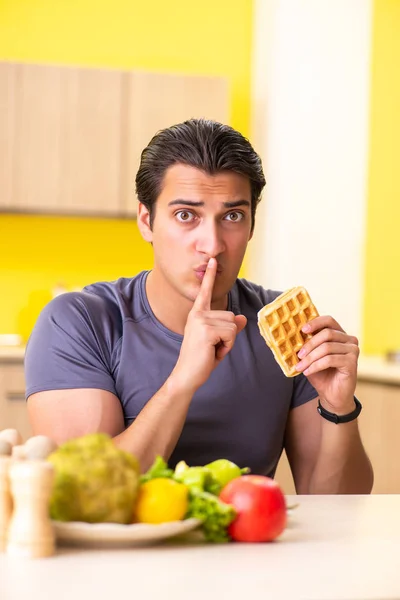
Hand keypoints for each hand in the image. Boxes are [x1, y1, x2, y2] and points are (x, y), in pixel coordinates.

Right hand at [172, 258, 246, 392]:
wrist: (187, 375)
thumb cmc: (201, 359)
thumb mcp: (218, 341)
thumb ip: (229, 328)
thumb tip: (242, 318)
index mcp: (197, 314)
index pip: (205, 292)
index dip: (209, 276)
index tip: (213, 260)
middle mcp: (198, 314)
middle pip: (231, 316)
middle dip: (228, 335)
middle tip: (213, 347)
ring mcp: (201, 321)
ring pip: (232, 325)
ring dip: (228, 342)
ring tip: (212, 350)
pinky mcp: (207, 330)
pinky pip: (230, 334)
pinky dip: (227, 347)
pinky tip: (213, 352)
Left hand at [295, 316, 358, 414]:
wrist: (332, 396)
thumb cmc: (322, 375)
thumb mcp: (311, 358)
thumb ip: (306, 346)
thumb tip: (290, 337)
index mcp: (340, 335)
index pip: (329, 321)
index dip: (315, 322)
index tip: (302, 330)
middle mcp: (349, 340)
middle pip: (327, 334)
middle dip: (309, 345)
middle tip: (298, 355)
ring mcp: (353, 350)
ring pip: (327, 348)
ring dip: (310, 358)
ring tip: (300, 367)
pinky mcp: (352, 362)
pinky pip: (330, 359)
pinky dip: (316, 366)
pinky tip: (308, 372)